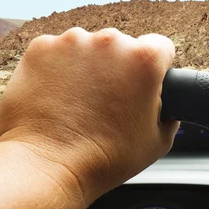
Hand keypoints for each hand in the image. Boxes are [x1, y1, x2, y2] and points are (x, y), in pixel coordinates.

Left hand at [0, 28, 178, 204]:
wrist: (48, 167)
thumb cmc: (103, 159)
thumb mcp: (158, 142)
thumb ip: (168, 114)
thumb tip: (163, 105)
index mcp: (144, 60)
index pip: (160, 48)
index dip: (155, 70)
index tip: (142, 85)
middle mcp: (109, 42)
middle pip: (120, 47)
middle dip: (117, 69)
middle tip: (107, 104)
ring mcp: (71, 42)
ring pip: (86, 49)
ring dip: (85, 69)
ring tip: (77, 106)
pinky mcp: (40, 48)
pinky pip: (55, 54)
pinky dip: (56, 71)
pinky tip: (56, 100)